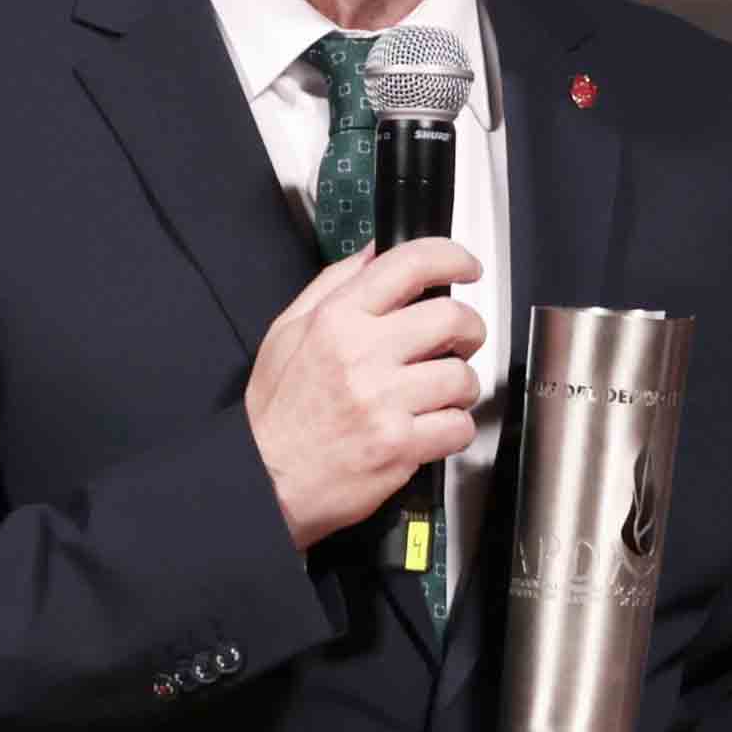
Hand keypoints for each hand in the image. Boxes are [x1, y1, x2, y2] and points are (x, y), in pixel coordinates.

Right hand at [243, 236, 484, 547]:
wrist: (262, 478)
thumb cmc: (276, 411)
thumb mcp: (287, 332)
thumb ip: (332, 285)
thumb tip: (374, 253)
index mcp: (336, 320)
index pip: (410, 265)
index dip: (452, 258)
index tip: (466, 267)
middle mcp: (362, 354)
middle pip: (452, 317)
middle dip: (469, 329)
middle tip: (461, 341)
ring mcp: (383, 401)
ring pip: (462, 376)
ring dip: (460, 387)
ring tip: (438, 395)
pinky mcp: (399, 445)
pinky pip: (458, 426)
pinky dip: (453, 429)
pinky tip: (431, 429)